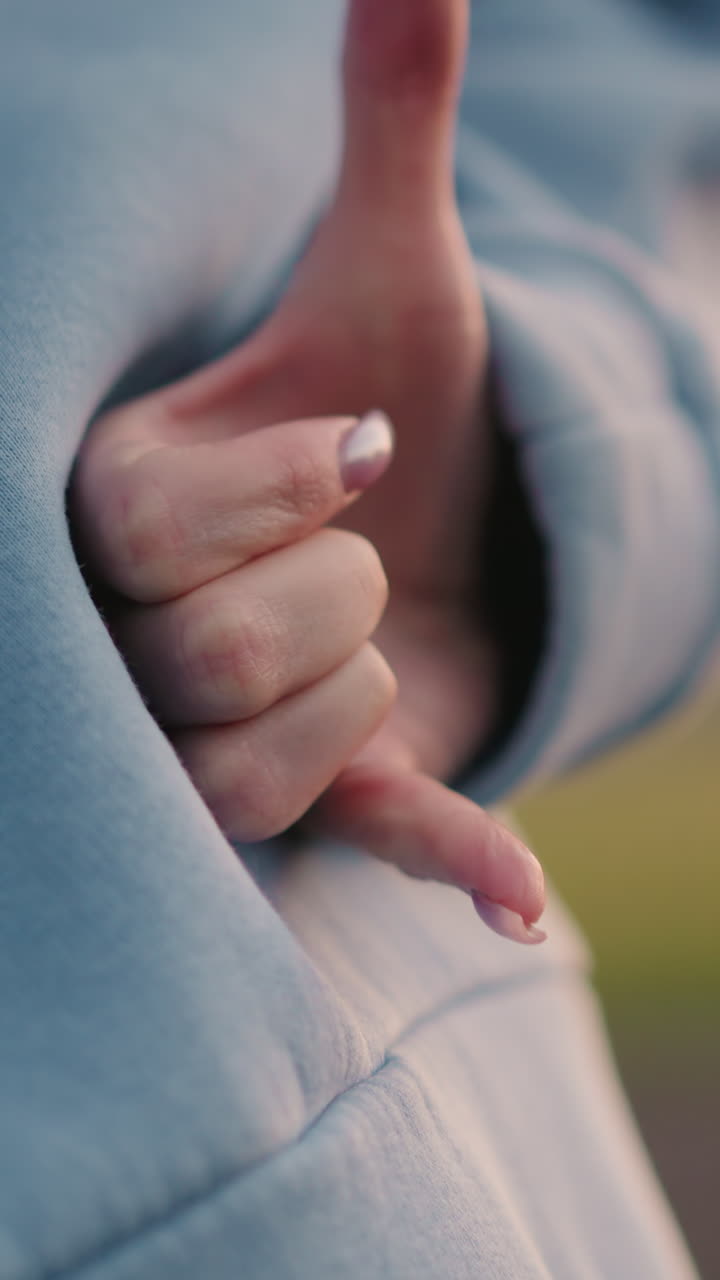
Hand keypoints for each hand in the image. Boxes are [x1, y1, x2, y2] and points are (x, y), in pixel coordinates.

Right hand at [69, 0, 545, 943]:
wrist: (437, 531)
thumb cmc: (393, 407)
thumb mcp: (393, 274)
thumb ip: (388, 126)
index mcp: (125, 498)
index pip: (129, 519)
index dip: (265, 486)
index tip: (364, 444)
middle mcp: (133, 629)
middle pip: (200, 649)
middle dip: (329, 591)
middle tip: (361, 555)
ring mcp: (214, 732)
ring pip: (248, 762)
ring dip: (360, 686)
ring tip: (372, 637)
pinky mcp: (318, 801)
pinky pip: (351, 843)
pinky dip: (451, 859)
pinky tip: (525, 892)